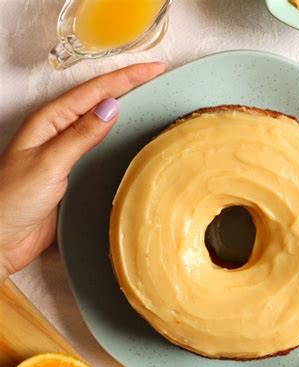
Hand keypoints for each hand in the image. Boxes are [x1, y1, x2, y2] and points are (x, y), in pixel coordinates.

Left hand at [0, 62, 165, 281]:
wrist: (3, 237)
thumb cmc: (13, 200)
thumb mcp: (49, 163)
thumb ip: (80, 136)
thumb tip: (110, 108)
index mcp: (48, 121)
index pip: (94, 91)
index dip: (125, 78)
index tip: (153, 69)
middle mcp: (58, 131)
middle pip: (98, 99)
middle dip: (127, 84)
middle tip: (156, 74)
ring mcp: (66, 150)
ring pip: (100, 120)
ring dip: (124, 106)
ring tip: (149, 96)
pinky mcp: (74, 170)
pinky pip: (100, 145)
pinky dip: (118, 135)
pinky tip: (129, 135)